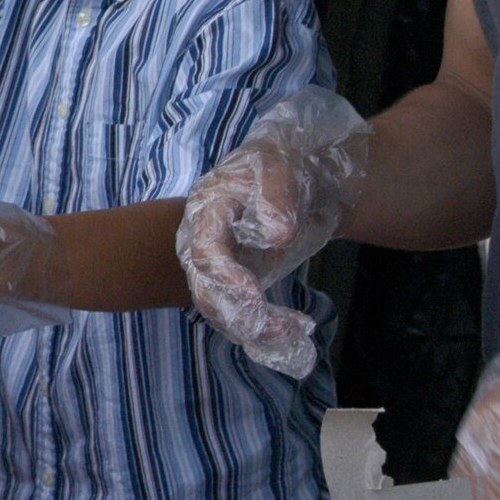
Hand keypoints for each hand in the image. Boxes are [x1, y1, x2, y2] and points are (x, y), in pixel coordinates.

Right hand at [175, 86, 369, 377]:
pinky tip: (295, 331)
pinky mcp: (237, 280)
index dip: (224, 277)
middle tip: (278, 329)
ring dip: (255, 329)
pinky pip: (242, 312)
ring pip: (223, 309)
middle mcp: (204, 242)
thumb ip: (275, 197)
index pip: (204, 251)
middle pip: (206, 291)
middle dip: (239, 316)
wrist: (291, 173)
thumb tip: (278, 235)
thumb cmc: (280, 163)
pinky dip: (266, 327)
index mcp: (206, 211)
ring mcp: (219, 265)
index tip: (253, 295)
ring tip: (294, 336)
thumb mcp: (279, 166)